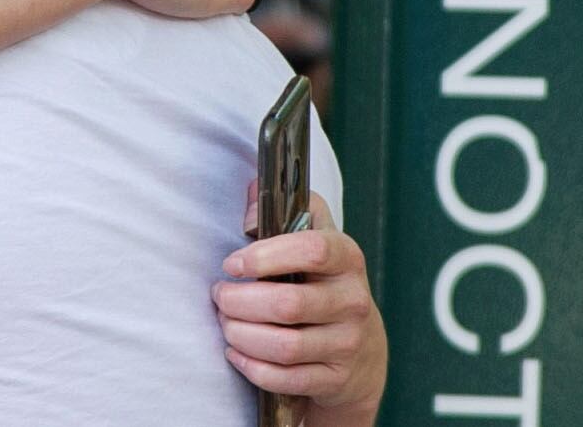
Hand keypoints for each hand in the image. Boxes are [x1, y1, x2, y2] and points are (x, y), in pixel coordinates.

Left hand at [212, 188, 386, 423]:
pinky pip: (286, 378)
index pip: (311, 249)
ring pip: (284, 345)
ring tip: (225, 322)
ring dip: (241, 334)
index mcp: (346, 258)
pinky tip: (236, 352)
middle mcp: (353, 301)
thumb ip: (282, 211)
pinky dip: (252, 366)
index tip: (231, 263)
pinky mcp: (336, 378)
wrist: (363, 348)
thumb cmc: (322, 282)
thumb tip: (250, 203)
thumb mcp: (314, 238)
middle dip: (239, 301)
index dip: (264, 256)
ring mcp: (348, 343)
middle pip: (288, 304)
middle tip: (219, 296)